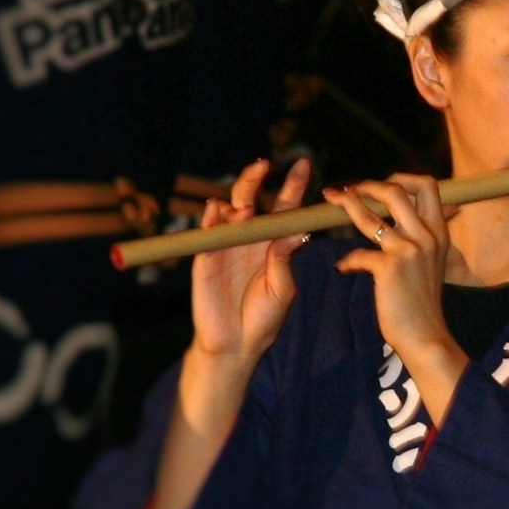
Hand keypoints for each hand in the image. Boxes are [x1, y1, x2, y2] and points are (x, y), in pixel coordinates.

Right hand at [189, 157, 311, 364]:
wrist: (236, 344)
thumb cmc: (264, 318)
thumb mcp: (283, 290)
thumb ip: (284, 261)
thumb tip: (294, 234)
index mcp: (273, 243)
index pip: (283, 207)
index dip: (292, 185)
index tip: (303, 164)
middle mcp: (249, 239)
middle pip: (251, 199)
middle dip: (255, 179)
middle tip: (263, 165)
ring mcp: (226, 246)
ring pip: (228, 211)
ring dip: (237, 202)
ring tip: (247, 208)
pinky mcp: (206, 259)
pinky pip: (207, 233)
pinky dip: (211, 219)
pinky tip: (216, 210)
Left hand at [324, 174, 454, 367]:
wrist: (425, 335)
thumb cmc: (423, 301)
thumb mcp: (435, 261)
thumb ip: (426, 236)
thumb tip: (426, 214)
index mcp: (438, 231)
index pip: (427, 185)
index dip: (401, 178)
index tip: (381, 185)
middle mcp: (426, 236)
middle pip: (396, 191)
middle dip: (368, 185)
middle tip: (349, 189)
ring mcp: (407, 251)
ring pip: (370, 216)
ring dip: (347, 205)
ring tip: (332, 201)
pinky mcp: (389, 269)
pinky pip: (358, 254)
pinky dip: (347, 261)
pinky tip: (343, 268)